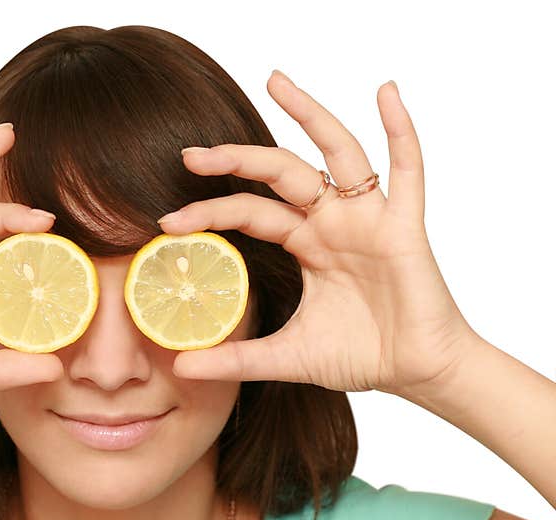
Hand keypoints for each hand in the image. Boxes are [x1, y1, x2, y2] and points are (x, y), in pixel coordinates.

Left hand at [161, 70, 479, 395]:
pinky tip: (386, 93)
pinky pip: (407, 170)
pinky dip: (400, 130)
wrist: (416, 373)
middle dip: (236, 160)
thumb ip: (236, 359)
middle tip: (190, 155)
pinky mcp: (403, 226)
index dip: (211, 213)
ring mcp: (368, 218)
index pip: (251, 213)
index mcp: (306, 243)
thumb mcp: (286, 355)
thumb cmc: (361, 355)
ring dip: (308, 115)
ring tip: (275, 82)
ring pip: (336, 153)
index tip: (167, 222)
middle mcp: (333, 221)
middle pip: (281, 174)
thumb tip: (180, 368)